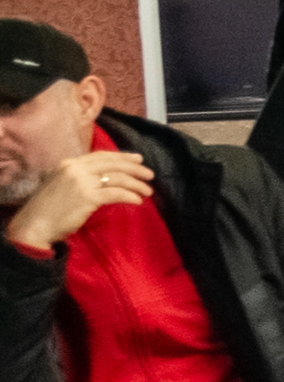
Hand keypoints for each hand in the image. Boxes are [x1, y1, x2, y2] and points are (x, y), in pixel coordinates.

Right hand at [1, 149, 151, 252]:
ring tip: (148, 192)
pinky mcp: (88, 197)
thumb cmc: (48, 209)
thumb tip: (105, 177)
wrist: (34, 225)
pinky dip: (130, 196)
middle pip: (114, 164)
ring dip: (137, 185)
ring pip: (118, 178)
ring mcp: (82, 182)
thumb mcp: (61, 184)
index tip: (138, 160)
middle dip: (135, 169)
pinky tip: (137, 201)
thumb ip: (80, 177)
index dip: (122, 157)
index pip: (102, 155)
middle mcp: (76, 169)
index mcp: (69, 163)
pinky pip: (117, 193)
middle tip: (150, 175)